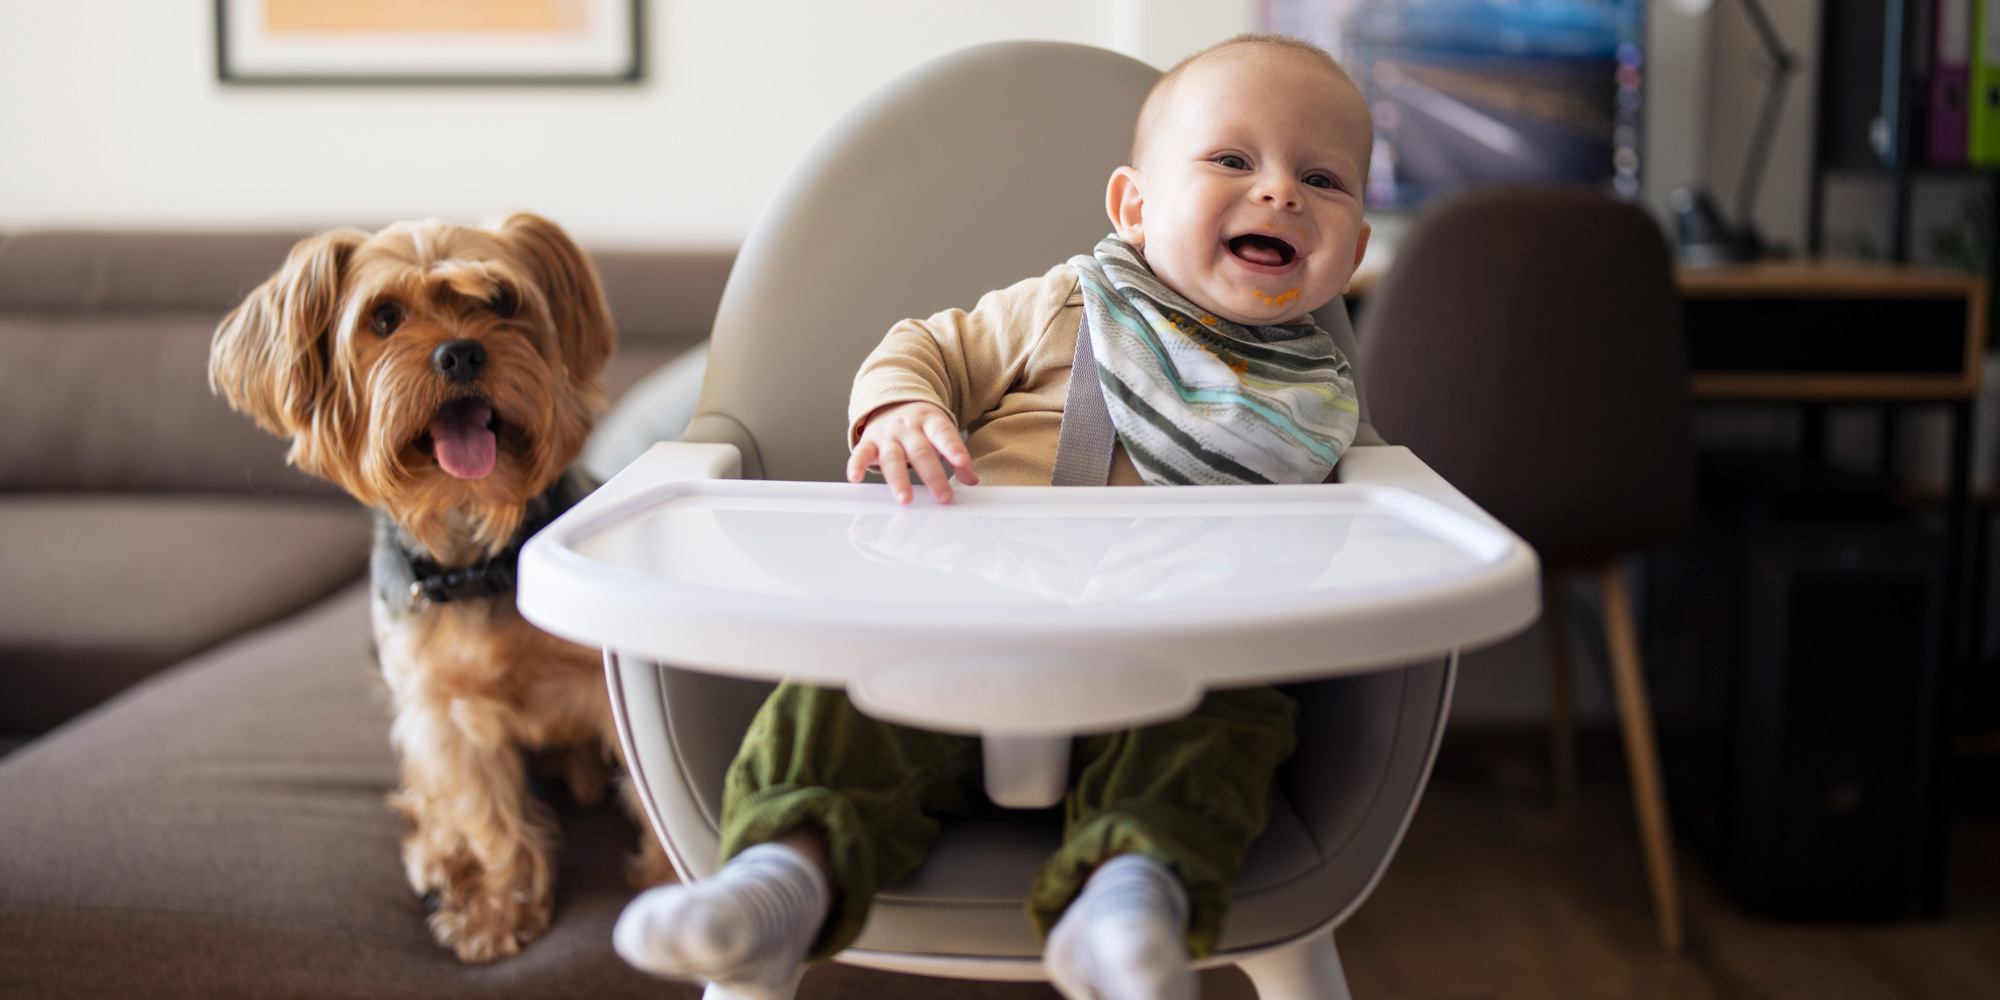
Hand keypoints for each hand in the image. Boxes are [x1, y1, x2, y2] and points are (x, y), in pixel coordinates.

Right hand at [847, 401, 979, 503]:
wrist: (892, 403)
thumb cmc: (920, 427)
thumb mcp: (941, 434)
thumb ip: (956, 456)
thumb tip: (972, 480)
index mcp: (930, 422)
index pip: (943, 433)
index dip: (953, 448)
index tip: (962, 463)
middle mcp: (908, 427)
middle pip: (921, 451)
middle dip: (932, 476)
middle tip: (943, 497)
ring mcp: (887, 435)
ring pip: (893, 457)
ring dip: (898, 480)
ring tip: (905, 499)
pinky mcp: (869, 442)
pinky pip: (861, 453)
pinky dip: (857, 465)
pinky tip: (855, 478)